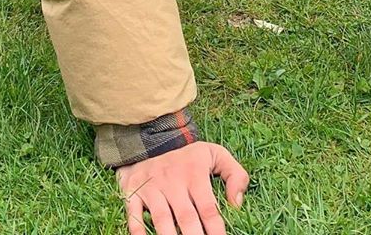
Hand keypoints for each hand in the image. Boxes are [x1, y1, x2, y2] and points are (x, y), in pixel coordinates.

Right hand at [116, 141, 248, 234]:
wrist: (148, 145)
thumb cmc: (189, 160)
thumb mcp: (215, 155)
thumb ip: (235, 175)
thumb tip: (237, 204)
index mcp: (194, 172)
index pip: (208, 208)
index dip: (216, 230)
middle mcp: (172, 179)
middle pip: (186, 217)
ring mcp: (151, 185)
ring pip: (161, 218)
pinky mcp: (133, 191)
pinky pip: (133, 214)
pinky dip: (138, 231)